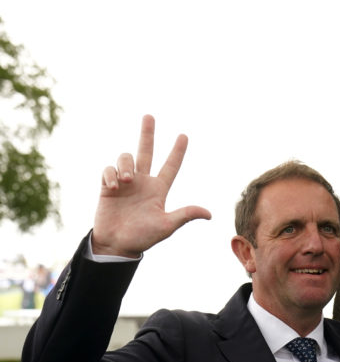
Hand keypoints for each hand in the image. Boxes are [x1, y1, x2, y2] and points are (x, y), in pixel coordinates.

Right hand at [92, 115, 210, 256]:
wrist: (117, 245)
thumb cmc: (143, 237)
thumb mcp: (167, 225)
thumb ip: (185, 215)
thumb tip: (209, 214)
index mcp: (158, 190)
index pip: (171, 166)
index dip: (177, 152)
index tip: (184, 135)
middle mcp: (143, 182)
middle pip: (146, 151)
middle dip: (147, 134)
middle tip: (150, 116)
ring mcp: (125, 183)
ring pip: (126, 158)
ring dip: (126, 164)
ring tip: (127, 181)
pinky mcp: (108, 187)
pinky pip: (108, 170)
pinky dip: (111, 174)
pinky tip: (114, 187)